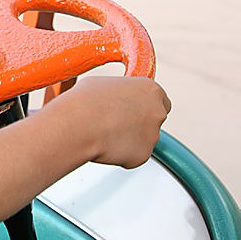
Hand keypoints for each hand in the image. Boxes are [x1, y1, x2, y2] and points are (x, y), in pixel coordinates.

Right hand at [53, 76, 170, 168]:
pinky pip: (134, 156)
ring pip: (144, 139)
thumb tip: (113, 95)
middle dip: (141, 122)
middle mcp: (157, 112)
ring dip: (129, 138)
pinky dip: (122, 153)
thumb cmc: (86, 101)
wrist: (79, 124)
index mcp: (150, 89)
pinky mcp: (143, 155)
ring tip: (105, 132)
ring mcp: (152, 135)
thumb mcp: (103, 83)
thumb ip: (119, 90)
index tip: (135, 107)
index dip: (146, 104)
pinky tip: (106, 144)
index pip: (160, 98)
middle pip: (155, 119)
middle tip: (119, 122)